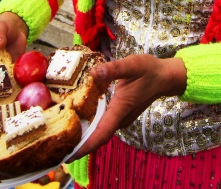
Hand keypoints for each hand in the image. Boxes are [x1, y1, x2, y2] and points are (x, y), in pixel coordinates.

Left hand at [69, 55, 186, 159]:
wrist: (165, 77)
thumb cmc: (149, 70)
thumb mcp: (132, 65)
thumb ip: (113, 69)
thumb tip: (94, 72)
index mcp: (120, 109)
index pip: (101, 134)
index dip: (85, 146)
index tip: (67, 155)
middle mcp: (120, 118)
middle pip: (97, 136)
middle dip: (77, 142)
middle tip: (54, 143)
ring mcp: (121, 118)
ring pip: (99, 130)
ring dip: (83, 133)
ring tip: (60, 130)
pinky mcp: (121, 114)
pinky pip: (103, 123)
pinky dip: (90, 123)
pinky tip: (77, 116)